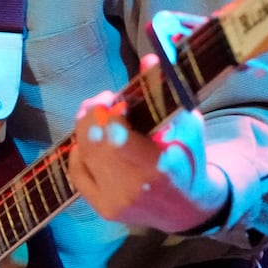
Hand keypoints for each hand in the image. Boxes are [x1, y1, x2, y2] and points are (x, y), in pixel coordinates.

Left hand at [67, 60, 229, 232]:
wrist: (188, 209)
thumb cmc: (189, 158)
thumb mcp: (186, 124)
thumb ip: (165, 92)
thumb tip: (149, 58)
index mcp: (159, 167)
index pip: (116, 138)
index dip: (107, 114)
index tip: (114, 99)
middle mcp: (133, 188)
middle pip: (94, 143)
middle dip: (92, 115)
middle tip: (101, 101)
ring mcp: (115, 201)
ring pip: (84, 154)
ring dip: (85, 129)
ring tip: (96, 115)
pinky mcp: (103, 209)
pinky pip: (78, 172)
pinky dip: (80, 151)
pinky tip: (90, 140)